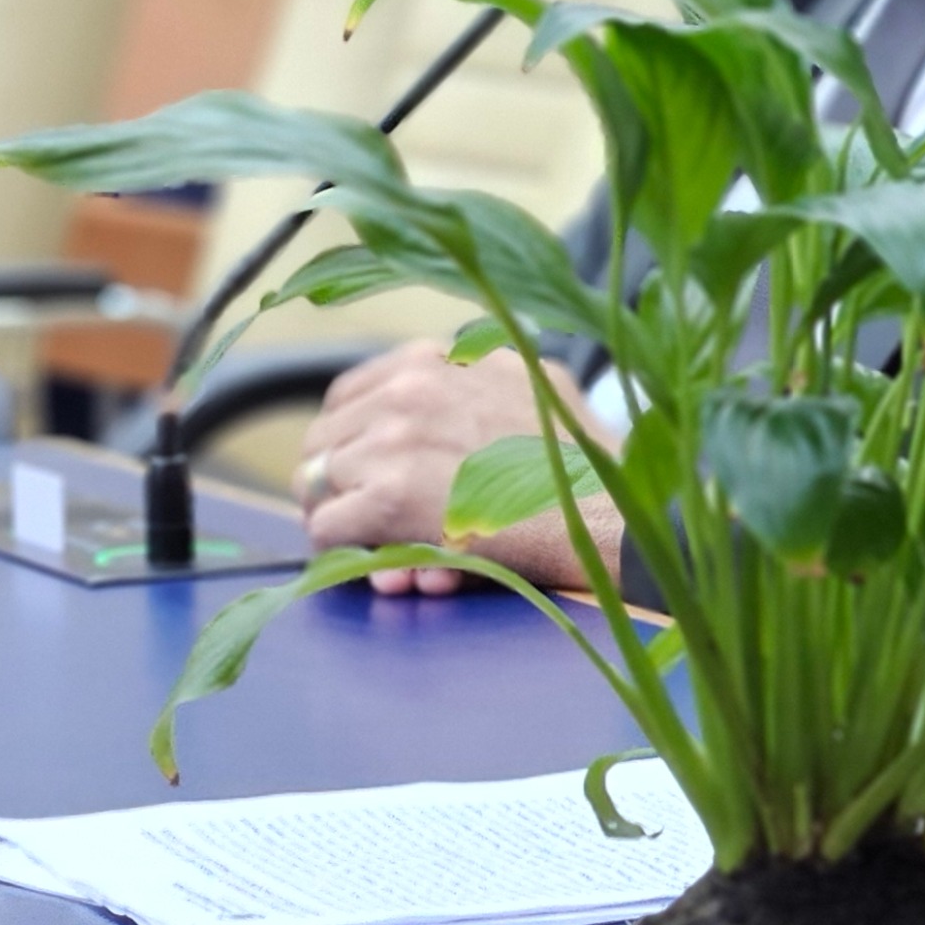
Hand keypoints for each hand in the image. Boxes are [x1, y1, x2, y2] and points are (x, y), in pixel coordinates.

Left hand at [293, 340, 617, 597]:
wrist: (606, 514)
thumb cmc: (591, 465)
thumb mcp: (539, 384)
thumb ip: (483, 376)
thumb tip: (446, 378)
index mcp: (439, 359)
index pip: (351, 394)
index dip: (351, 441)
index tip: (364, 473)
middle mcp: (409, 386)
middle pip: (324, 439)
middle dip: (336, 485)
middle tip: (357, 521)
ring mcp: (394, 438)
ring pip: (319, 483)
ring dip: (346, 520)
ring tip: (379, 547)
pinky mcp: (388, 496)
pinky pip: (327, 527)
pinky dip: (348, 553)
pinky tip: (387, 565)